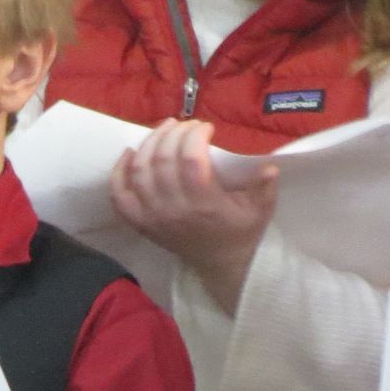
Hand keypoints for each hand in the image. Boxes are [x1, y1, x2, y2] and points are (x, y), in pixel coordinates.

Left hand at [111, 118, 277, 314]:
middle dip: (173, 133)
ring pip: (140, 170)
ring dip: (149, 142)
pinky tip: (129, 152)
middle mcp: (174, 209)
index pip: (190, 159)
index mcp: (205, 204)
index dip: (195, 135)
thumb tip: (270, 167)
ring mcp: (153, 216)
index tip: (206, 127)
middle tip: (186, 125)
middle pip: (162, 159)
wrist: (220, 265)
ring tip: (165, 129)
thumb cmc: (240, 232)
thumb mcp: (260, 211)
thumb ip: (264, 188)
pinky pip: (119, 195)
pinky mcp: (140, 223)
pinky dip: (119, 171)